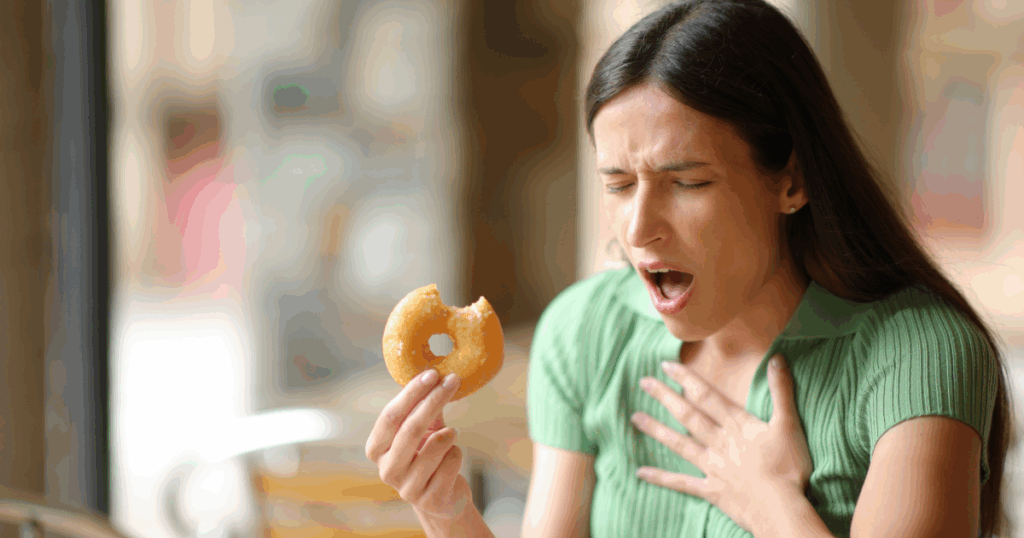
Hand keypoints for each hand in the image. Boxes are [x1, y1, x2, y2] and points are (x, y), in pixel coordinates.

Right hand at [365, 369, 471, 519]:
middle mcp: (387, 469)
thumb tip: (434, 375)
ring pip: (434, 448)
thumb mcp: (423, 430)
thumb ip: (423, 408)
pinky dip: (456, 454)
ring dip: (449, 434)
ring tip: (453, 432)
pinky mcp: (429, 500)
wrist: (443, 498)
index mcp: (377, 448)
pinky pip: (450, 464)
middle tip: (453, 380)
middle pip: (411, 429)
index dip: (411, 393)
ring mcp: (407, 487)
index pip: (390, 416)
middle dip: (434, 401)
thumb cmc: (429, 456)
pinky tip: (453, 458)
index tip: (432, 373)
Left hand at [632, 354, 812, 534]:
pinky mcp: (711, 490)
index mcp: (737, 425)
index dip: (686, 379)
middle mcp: (719, 442)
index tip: (666, 365)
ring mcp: (712, 467)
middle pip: (688, 415)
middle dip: (665, 397)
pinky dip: (661, 478)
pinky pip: (681, 483)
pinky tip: (641, 472)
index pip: (707, 395)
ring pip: (679, 444)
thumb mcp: (789, 424)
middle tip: (644, 382)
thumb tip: (777, 357)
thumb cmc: (789, 467)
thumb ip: (781, 391)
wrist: (780, 508)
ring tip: (635, 417)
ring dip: (657, 430)